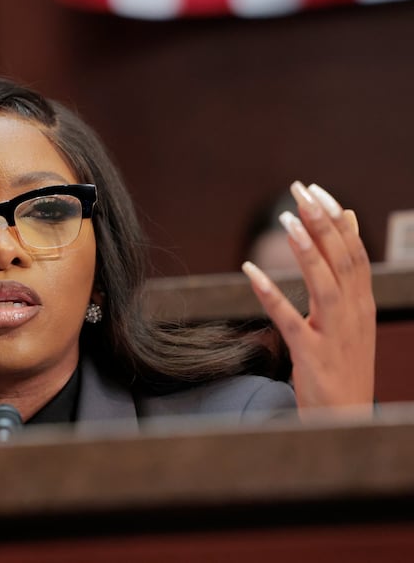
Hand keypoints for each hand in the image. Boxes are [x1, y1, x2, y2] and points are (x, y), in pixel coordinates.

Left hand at [242, 181, 375, 417]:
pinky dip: (271, 293)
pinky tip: (250, 271)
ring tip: (287, 219)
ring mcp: (335, 336)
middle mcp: (354, 316)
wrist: (347, 422)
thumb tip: (347, 223)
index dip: (337, 219)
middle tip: (300, 190)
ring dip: (307, 250)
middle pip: (342, 261)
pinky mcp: (311, 356)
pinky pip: (289, 320)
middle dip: (322, 223)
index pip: (355, 253)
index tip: (316, 190)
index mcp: (363, 305)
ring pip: (325, 285)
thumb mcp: (351, 317)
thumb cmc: (343, 366)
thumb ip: (347, 275)